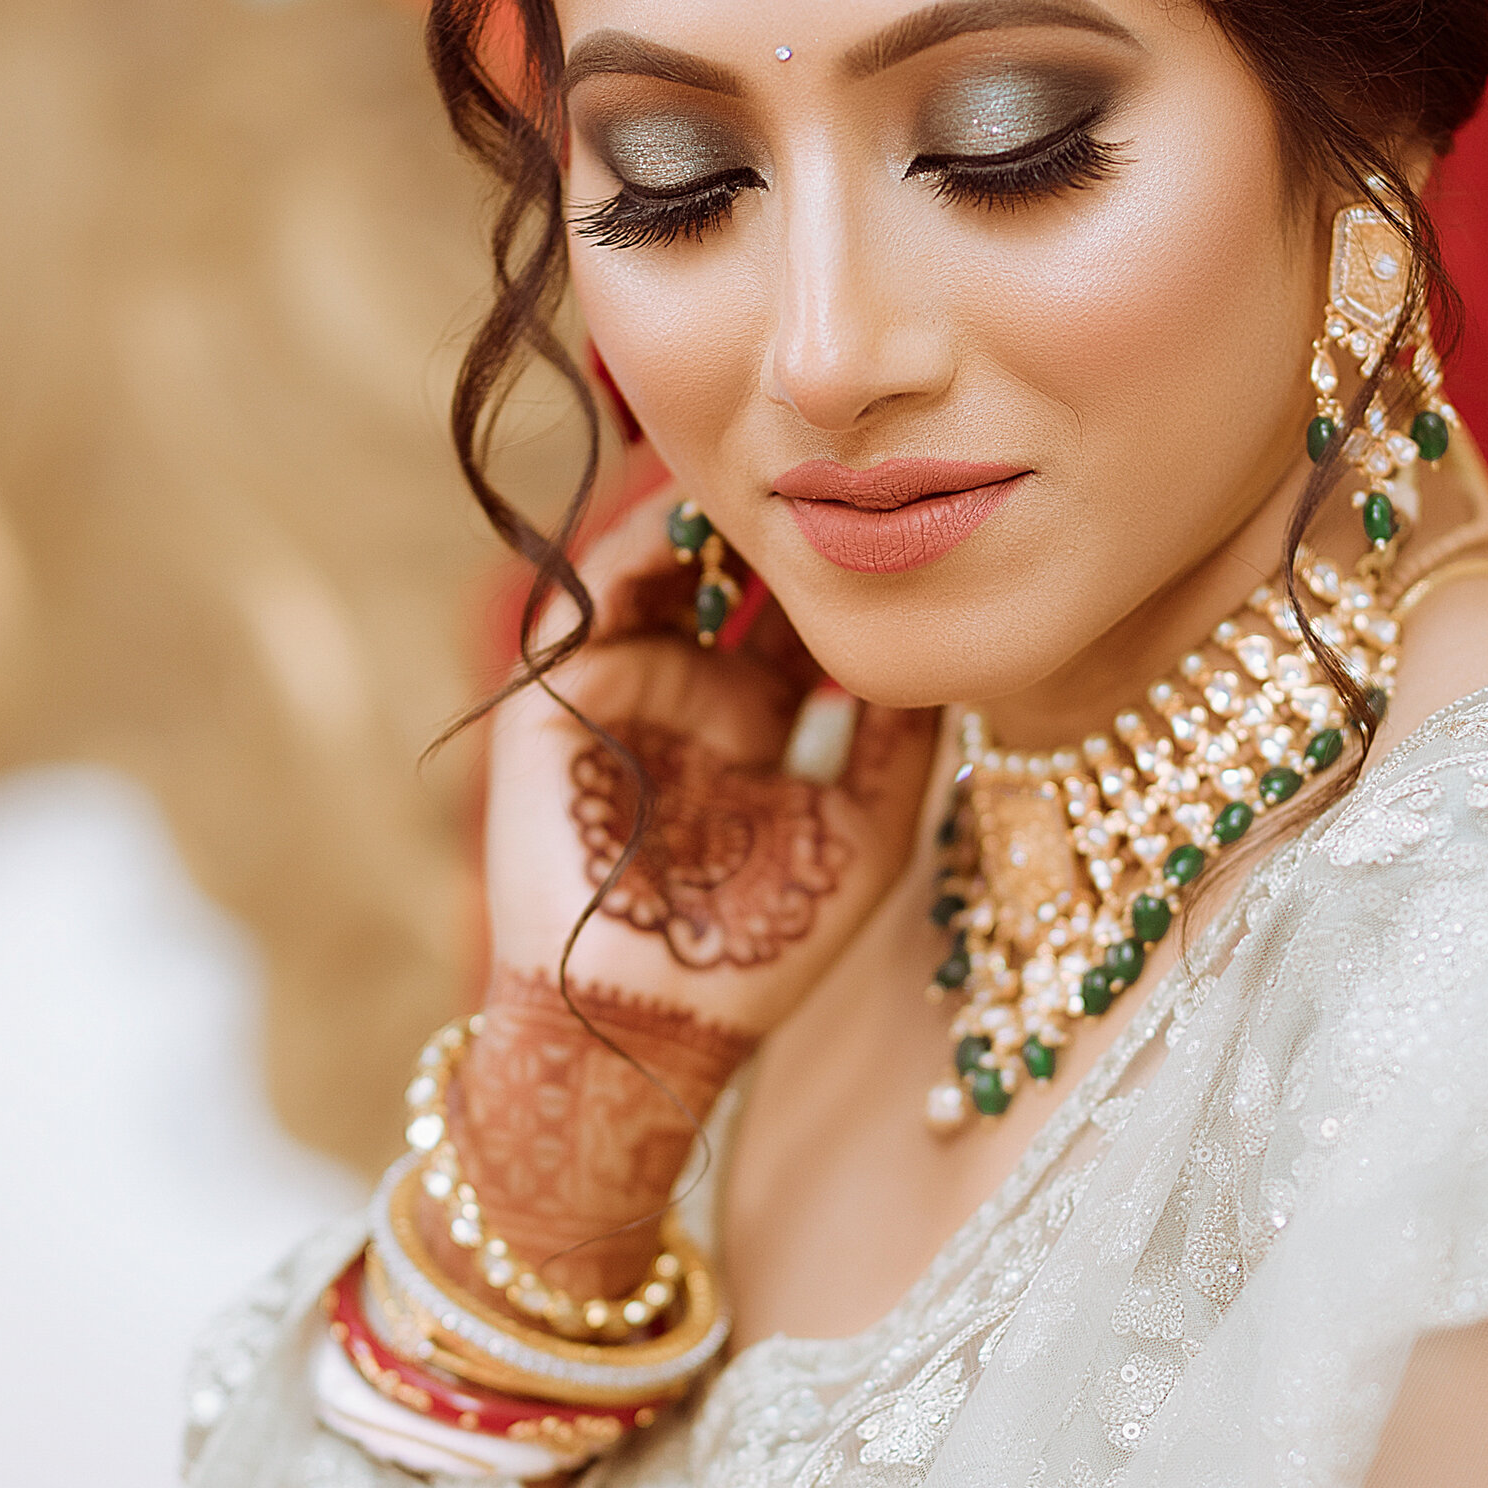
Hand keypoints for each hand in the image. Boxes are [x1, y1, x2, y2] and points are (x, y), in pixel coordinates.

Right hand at [462, 472, 932, 1283]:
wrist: (650, 1026)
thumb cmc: (761, 951)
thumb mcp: (865, 827)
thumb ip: (899, 735)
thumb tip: (938, 635)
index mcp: (745, 721)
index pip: (783, 612)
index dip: (828, 561)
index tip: (894, 501)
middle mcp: (677, 695)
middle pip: (720, 574)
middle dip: (770, 522)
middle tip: (830, 461)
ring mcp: (610, 694)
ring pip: (654, 568)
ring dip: (707, 518)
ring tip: (767, 475)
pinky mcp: (549, 702)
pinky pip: (589, 597)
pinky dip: (638, 547)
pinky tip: (694, 523)